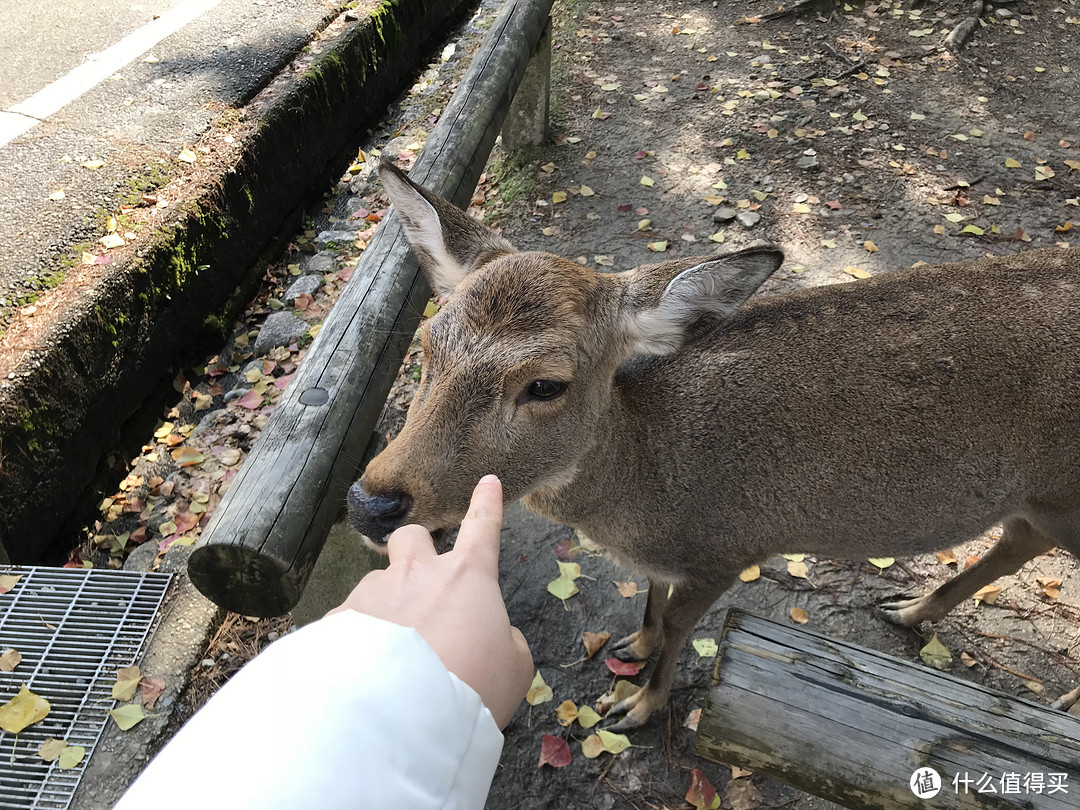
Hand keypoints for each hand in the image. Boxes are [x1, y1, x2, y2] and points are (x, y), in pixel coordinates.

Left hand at [330, 475, 532, 728]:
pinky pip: (348, 624)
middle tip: (420, 585)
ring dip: (384, 610)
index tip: (487, 483)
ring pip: (376, 585)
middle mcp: (416, 573)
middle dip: (415, 553)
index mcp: (466, 576)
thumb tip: (490, 636)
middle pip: (410, 537)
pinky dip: (356, 644)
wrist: (402, 716)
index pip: (483, 527)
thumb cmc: (472, 686)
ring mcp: (372, 593)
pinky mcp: (337, 621)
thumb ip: (503, 641)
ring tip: (388, 659)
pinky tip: (361, 677)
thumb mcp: (513, 667)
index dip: (487, 505)